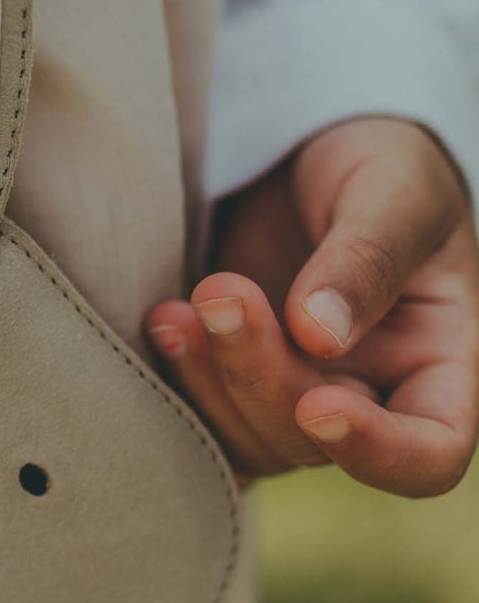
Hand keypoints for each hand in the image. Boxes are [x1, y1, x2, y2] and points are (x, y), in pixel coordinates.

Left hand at [145, 118, 478, 496]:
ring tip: (176, 310)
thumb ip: (366, 261)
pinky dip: (178, 380)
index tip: (319, 405)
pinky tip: (164, 321)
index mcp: (438, 360)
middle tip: (221, 292)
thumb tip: (320, 337)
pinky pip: (203, 418)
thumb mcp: (394, 190)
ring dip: (208, 383)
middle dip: (261, 377)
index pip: (431, 450)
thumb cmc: (379, 166)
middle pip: (314, 442)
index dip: (379, 451)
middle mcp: (371, 394)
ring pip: (250, 439)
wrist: (308, 151)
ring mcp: (298, 393)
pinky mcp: (235, 380)